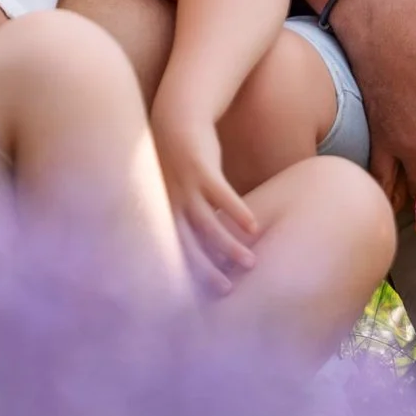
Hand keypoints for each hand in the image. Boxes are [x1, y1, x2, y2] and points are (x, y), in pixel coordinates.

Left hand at [151, 101, 259, 294]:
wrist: (176, 118)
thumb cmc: (181, 162)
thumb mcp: (177, 191)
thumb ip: (185, 216)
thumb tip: (202, 244)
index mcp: (163, 213)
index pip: (171, 253)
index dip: (184, 275)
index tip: (199, 297)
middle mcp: (170, 204)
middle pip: (187, 245)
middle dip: (206, 270)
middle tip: (226, 290)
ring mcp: (184, 186)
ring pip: (206, 224)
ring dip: (228, 245)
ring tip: (250, 262)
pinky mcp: (201, 168)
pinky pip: (221, 195)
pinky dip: (236, 211)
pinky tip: (252, 227)